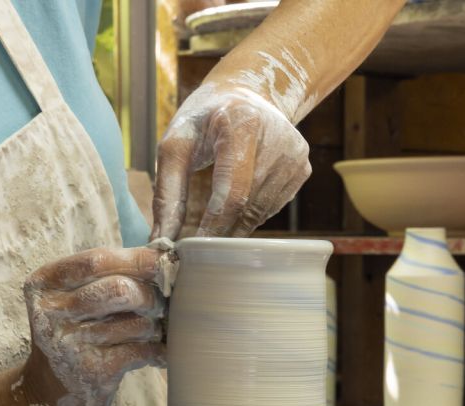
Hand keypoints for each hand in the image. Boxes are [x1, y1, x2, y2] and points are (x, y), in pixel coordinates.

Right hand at [20, 247, 166, 405]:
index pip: (97, 260)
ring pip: (135, 321)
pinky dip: (158, 350)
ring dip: (153, 325)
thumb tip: (162, 258)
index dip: (137, 258)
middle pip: (119, 289)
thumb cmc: (72, 336)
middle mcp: (50, 312)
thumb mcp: (70, 300)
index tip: (165, 261)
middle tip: (162, 303)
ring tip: (151, 331)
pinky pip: (141, 351)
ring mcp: (70, 344)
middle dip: (151, 294)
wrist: (49, 394)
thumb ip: (103, 276)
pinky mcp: (92, 371)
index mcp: (44, 284)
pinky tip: (160, 352)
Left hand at [152, 83, 311, 239]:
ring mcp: (295, 155)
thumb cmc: (204, 120)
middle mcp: (279, 138)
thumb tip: (161, 241)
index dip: (214, 225)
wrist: (245, 95)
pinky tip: (237, 200)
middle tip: (197, 248)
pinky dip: (249, 214)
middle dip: (221, 232)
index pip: (234, 191)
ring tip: (213, 222)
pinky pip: (272, 208)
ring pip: (261, 213)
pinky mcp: (302, 168)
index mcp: (244, 123)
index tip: (193, 249)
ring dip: (234, 226)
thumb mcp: (176, 144)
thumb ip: (167, 192)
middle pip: (249, 206)